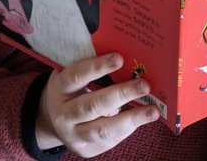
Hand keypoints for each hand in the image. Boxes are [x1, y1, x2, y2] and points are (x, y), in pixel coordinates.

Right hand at [36, 53, 159, 156]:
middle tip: (144, 85)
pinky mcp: (86, 149)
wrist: (54, 119)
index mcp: (60, 88)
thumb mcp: (74, 73)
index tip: (120, 58)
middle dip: (121, 94)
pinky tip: (142, 118)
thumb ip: (94, 67)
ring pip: (103, 129)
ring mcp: (73, 135)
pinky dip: (128, 127)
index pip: (77, 76)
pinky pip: (110, 139)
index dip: (98, 67)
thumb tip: (129, 60)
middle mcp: (63, 114)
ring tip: (152, 111)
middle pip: (92, 105)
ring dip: (131, 119)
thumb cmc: (73, 89)